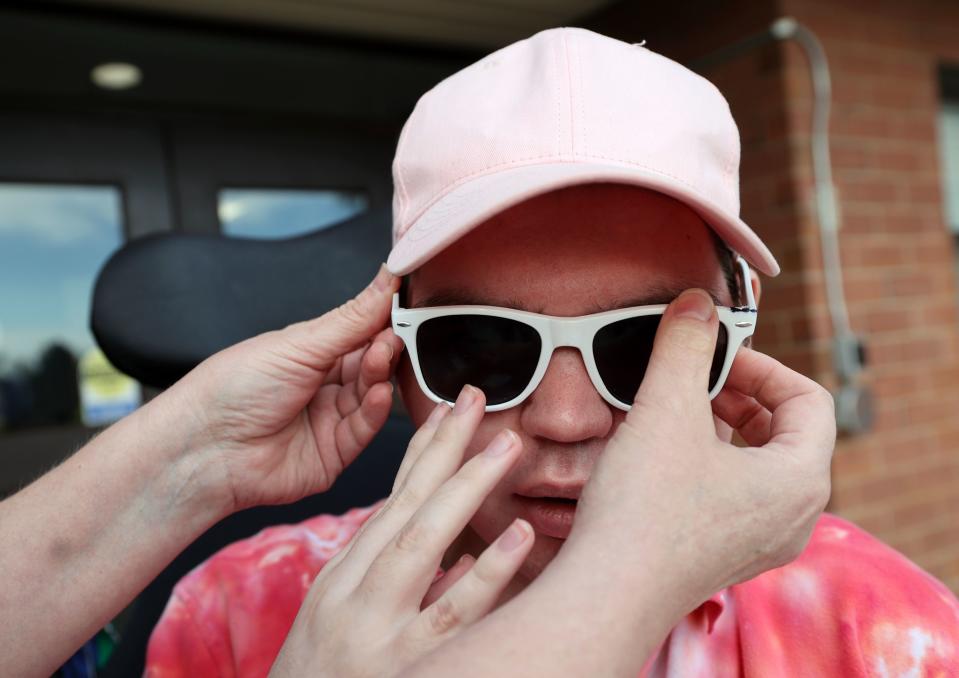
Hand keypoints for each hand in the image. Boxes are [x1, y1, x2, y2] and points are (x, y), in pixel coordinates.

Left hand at [152, 265, 403, 512]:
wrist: (205, 447)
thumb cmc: (233, 388)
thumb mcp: (300, 343)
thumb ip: (353, 317)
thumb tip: (387, 277)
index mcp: (311, 354)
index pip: (361, 334)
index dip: (383, 321)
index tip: (405, 304)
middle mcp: (322, 387)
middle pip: (371, 365)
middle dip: (385, 348)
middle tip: (395, 334)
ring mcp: (329, 421)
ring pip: (372, 395)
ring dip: (380, 374)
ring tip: (381, 356)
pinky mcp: (335, 454)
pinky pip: (365, 429)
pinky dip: (376, 409)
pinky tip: (379, 392)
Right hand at [269, 386, 533, 677]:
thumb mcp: (338, 620)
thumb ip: (386, 578)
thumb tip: (451, 549)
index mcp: (343, 577)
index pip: (388, 500)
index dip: (420, 452)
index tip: (447, 410)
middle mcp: (355, 593)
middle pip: (405, 506)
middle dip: (444, 449)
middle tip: (477, 401)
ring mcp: (377, 630)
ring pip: (424, 543)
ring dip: (468, 489)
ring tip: (506, 447)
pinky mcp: (405, 667)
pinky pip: (454, 613)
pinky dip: (488, 571)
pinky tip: (520, 536)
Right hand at [570, 289, 834, 616]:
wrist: (607, 591)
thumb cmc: (645, 509)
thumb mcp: (666, 409)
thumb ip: (685, 346)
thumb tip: (696, 301)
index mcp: (800, 479)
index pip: (809, 400)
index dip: (763, 366)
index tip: (716, 356)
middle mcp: (793, 516)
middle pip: (786, 431)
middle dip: (740, 394)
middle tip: (695, 379)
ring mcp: (760, 541)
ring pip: (758, 463)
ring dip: (721, 426)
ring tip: (673, 410)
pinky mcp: (725, 554)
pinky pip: (735, 493)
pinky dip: (707, 461)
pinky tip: (660, 454)